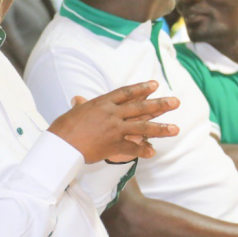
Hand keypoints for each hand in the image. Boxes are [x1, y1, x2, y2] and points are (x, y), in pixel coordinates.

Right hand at [49, 81, 179, 163]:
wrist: (61, 145)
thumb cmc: (63, 127)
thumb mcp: (74, 112)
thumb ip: (80, 106)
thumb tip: (78, 100)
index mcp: (102, 103)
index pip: (126, 93)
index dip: (141, 88)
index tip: (155, 84)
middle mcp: (111, 113)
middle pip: (140, 107)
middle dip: (160, 105)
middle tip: (176, 102)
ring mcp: (114, 129)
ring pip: (142, 127)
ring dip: (160, 128)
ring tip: (175, 129)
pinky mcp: (113, 145)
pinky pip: (132, 148)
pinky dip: (143, 150)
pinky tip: (153, 152)